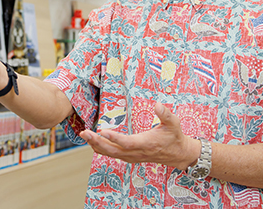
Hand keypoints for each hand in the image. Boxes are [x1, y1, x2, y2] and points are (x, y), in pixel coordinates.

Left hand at [79, 102, 199, 169]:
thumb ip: (166, 114)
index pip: (127, 143)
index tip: (102, 131)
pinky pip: (113, 155)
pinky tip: (93, 143)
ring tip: (84, 135)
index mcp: (146, 144)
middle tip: (84, 133)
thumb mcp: (174, 124)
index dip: (115, 138)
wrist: (178, 154)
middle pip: (113, 150)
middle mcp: (137, 152)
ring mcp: (133, 156)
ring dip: (96, 145)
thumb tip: (157, 105)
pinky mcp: (130, 157)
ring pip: (111, 154)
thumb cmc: (175, 137)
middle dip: (97, 142)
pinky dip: (101, 149)